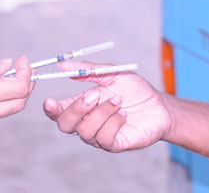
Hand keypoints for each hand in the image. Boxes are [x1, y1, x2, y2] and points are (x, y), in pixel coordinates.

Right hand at [43, 61, 170, 151]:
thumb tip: (62, 64)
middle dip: (77, 109)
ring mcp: (100, 135)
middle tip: (95, 95)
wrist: (158, 105)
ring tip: (119, 100)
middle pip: (65, 125)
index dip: (51, 110)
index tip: (49, 101)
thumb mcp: (112, 73)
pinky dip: (114, 123)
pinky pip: (104, 139)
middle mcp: (88, 122)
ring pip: (85, 131)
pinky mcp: (114, 144)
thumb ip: (88, 70)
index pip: (59, 112)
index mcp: (83, 105)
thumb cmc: (135, 90)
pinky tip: (124, 114)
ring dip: (103, 112)